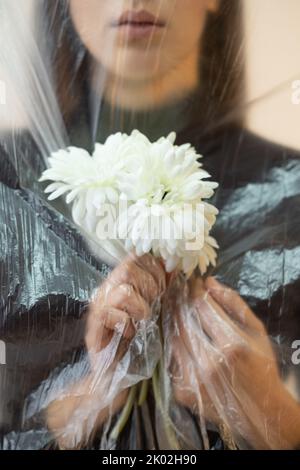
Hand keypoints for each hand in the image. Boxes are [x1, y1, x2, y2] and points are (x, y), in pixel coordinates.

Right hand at [47, 253, 165, 448]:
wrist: (116, 374)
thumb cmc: (139, 341)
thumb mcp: (155, 309)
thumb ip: (161, 288)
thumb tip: (174, 267)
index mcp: (121, 281)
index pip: (136, 257)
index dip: (155, 267)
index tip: (166, 284)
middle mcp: (106, 289)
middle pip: (129, 268)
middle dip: (150, 286)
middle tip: (155, 304)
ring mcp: (98, 307)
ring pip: (123, 291)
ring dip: (141, 307)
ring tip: (143, 321)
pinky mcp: (93, 327)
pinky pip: (111, 313)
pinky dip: (126, 324)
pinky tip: (130, 334)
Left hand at [171, 276, 299, 448]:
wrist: (261, 409)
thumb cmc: (261, 365)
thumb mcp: (256, 331)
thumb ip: (233, 304)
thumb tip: (209, 281)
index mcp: (231, 345)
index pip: (201, 306)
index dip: (194, 290)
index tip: (192, 282)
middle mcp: (209, 363)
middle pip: (182, 321)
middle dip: (178, 300)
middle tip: (177, 288)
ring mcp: (193, 379)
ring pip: (173, 338)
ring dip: (171, 319)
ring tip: (173, 305)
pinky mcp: (183, 391)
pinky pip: (172, 359)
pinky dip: (173, 344)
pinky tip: (176, 332)